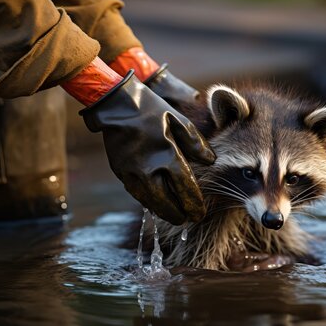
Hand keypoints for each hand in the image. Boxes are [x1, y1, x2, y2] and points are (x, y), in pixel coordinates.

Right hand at [81, 72, 215, 224]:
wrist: (116, 105)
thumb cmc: (151, 110)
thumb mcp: (179, 120)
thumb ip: (196, 143)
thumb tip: (210, 161)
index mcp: (167, 155)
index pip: (185, 189)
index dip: (194, 204)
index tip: (200, 212)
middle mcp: (148, 169)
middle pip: (167, 203)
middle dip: (180, 215)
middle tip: (189, 219)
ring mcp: (132, 173)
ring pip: (150, 203)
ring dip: (164, 212)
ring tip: (175, 216)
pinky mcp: (121, 173)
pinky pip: (137, 194)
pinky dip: (149, 202)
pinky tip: (157, 204)